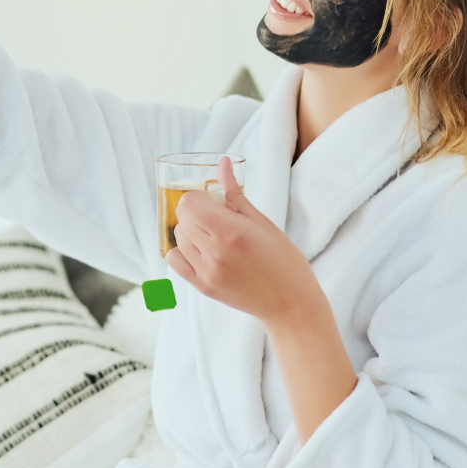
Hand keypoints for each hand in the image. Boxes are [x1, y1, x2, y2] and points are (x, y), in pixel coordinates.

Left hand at [168, 156, 358, 442]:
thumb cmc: (284, 260)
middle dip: (196, 211)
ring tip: (214, 234)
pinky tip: (201, 249)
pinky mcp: (203, 288)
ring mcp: (206, 273)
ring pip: (178, 238)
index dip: (199, 196)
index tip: (214, 199)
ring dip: (190, 230)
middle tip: (217, 215)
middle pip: (182, 218)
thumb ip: (236, 193)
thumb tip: (222, 164)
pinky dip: (182, 250)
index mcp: (231, 232)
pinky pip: (175, 261)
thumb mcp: (263, 222)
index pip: (189, 203)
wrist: (291, 303)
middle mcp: (214, 253)